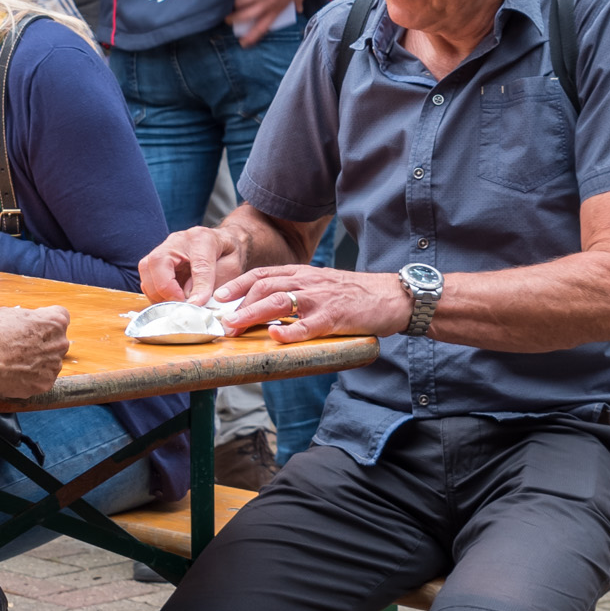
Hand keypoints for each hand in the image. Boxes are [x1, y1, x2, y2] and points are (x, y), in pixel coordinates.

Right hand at [0, 305, 69, 405]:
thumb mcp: (12, 313)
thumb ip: (29, 318)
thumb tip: (29, 323)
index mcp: (55, 322)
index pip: (61, 316)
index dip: (46, 320)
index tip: (36, 325)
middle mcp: (60, 344)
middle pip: (56, 341)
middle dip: (43, 342)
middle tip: (21, 345)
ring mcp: (54, 366)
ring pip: (49, 362)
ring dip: (37, 361)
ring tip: (15, 361)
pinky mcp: (45, 384)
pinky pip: (41, 379)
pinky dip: (31, 377)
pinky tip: (15, 372)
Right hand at [140, 225, 232, 304]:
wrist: (222, 242)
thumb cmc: (228, 255)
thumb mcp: (232, 268)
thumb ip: (214, 282)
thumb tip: (193, 300)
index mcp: (202, 239)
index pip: (198, 264)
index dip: (198, 288)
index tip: (197, 305)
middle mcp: (178, 240)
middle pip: (158, 261)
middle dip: (165, 289)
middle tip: (179, 306)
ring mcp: (164, 248)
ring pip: (146, 268)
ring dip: (156, 292)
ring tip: (173, 306)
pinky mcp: (157, 260)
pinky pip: (147, 277)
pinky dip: (155, 293)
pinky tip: (169, 301)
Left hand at [218, 263, 413, 342]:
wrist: (391, 296)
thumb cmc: (355, 294)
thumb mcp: (321, 283)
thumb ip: (297, 290)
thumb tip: (267, 307)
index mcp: (302, 273)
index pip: (262, 274)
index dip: (237, 284)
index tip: (218, 297)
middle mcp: (307, 282)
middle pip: (263, 287)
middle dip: (238, 304)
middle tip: (222, 322)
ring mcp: (319, 300)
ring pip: (278, 302)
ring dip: (252, 315)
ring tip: (235, 327)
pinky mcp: (334, 318)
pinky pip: (307, 325)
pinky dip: (289, 332)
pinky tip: (274, 337)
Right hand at [226, 0, 313, 46]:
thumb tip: (299, 7)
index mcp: (278, 7)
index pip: (263, 26)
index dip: (252, 36)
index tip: (243, 43)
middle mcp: (267, 2)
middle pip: (246, 16)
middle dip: (234, 20)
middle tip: (227, 19)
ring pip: (239, 1)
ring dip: (231, 1)